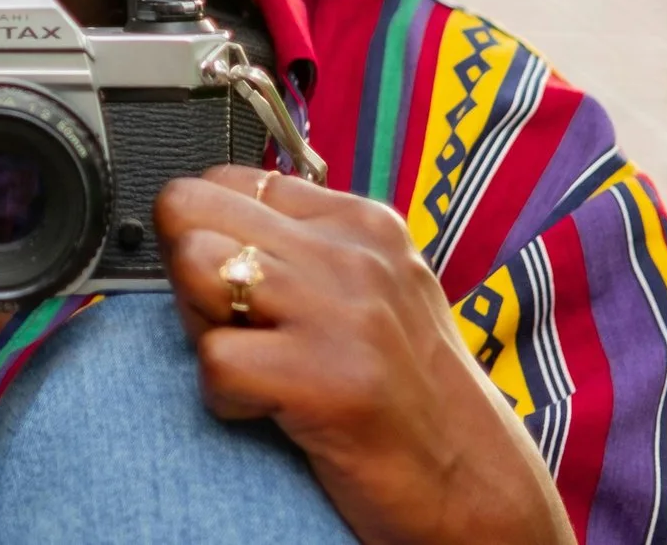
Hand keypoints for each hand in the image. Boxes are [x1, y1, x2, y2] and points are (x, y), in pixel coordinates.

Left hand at [156, 167, 574, 544]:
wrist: (478, 484)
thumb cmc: (412, 395)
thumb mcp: (375, 293)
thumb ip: (305, 250)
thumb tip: (204, 229)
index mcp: (362, 222)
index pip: (224, 181)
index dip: (207, 236)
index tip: (235, 291)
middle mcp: (352, 252)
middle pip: (192, 211)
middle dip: (188, 275)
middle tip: (234, 330)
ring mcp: (342, 311)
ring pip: (195, 266)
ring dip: (202, 327)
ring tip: (252, 365)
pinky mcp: (326, 378)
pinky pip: (214, 361)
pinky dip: (224, 400)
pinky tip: (271, 413)